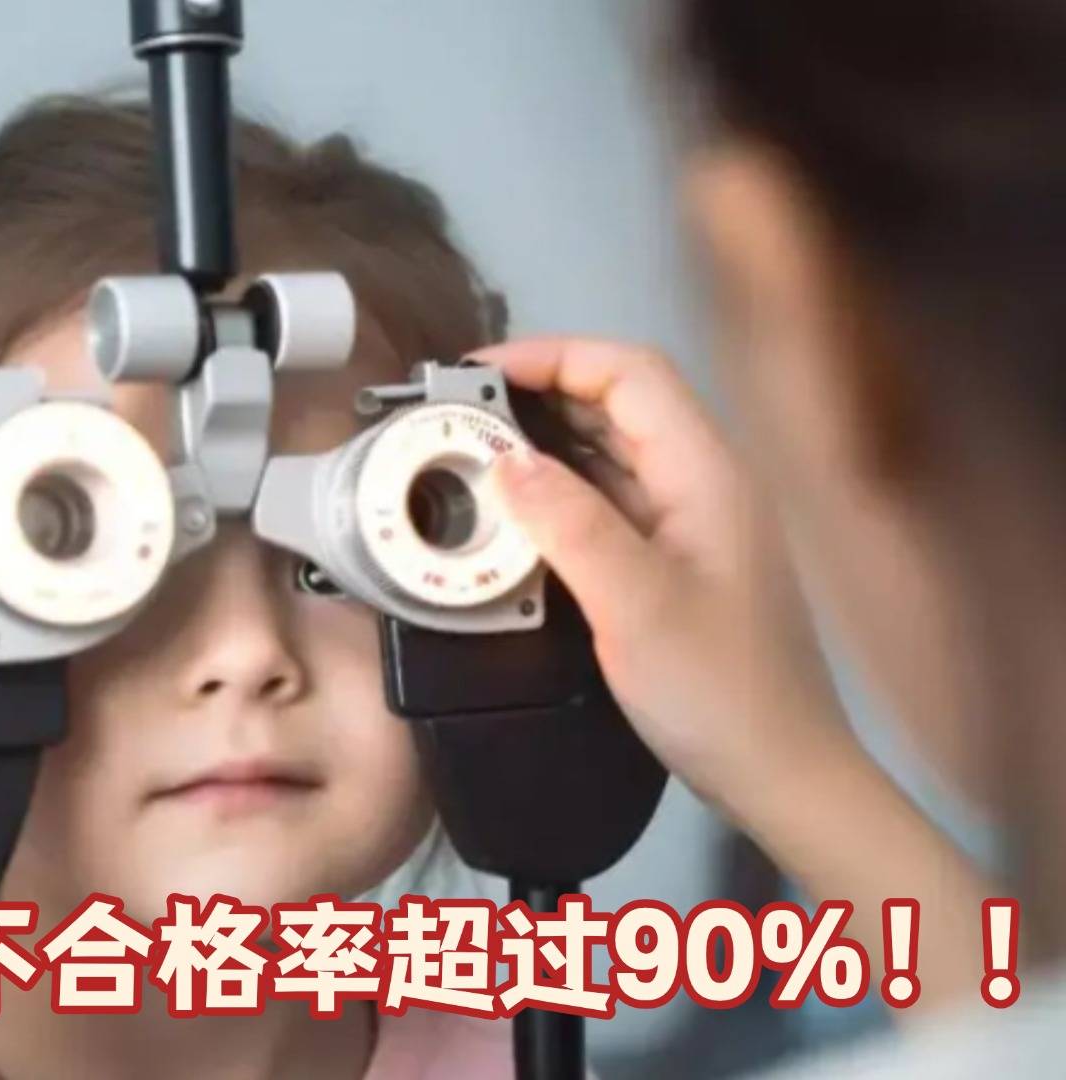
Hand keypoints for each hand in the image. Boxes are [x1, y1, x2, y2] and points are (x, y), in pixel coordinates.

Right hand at [474, 337, 846, 807]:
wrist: (783, 775)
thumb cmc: (720, 690)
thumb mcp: (634, 606)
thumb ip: (568, 524)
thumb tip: (503, 461)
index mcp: (705, 473)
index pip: (629, 372)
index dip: (552, 356)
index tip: (475, 376)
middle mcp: (702, 484)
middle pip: (618, 403)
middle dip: (537, 394)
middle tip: (458, 417)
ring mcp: (692, 524)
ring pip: (610, 453)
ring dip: (543, 445)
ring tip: (470, 456)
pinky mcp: (675, 563)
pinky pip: (609, 503)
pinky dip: (557, 495)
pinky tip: (512, 517)